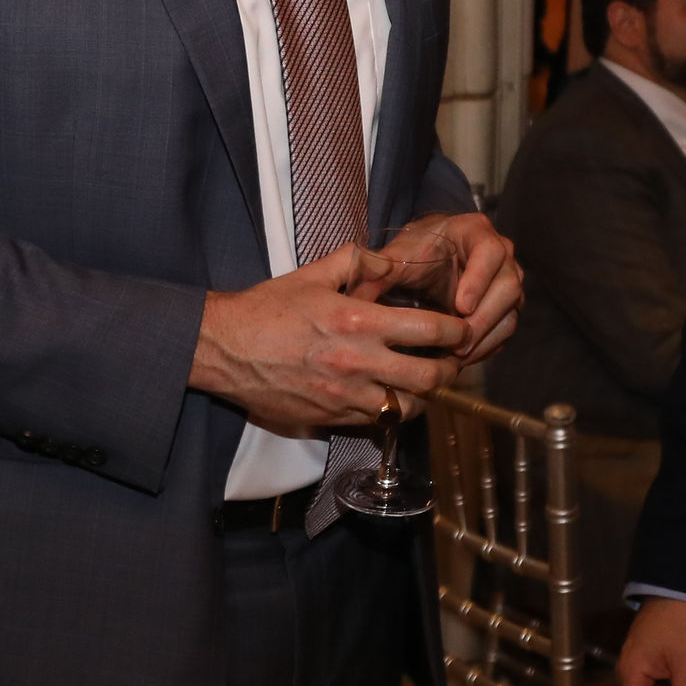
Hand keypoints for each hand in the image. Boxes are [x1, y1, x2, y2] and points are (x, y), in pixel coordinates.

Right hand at [190, 245, 468, 438]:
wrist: (224, 349)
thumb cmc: (266, 309)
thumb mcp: (312, 274)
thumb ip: (358, 262)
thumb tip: (391, 265)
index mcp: (357, 322)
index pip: (429, 332)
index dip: (456, 332)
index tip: (462, 330)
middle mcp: (357, 363)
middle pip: (429, 378)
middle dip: (450, 370)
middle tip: (452, 361)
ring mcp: (344, 396)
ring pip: (407, 408)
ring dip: (423, 397)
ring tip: (425, 384)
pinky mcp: (330, 418)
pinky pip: (375, 422)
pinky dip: (390, 412)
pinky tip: (389, 397)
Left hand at [374, 210, 521, 363]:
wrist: (432, 256)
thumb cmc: (416, 251)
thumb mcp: (400, 254)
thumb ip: (380, 269)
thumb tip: (357, 295)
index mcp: (476, 233)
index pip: (489, 252)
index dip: (478, 279)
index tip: (459, 306)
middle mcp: (501, 255)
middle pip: (508, 287)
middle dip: (483, 319)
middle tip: (458, 343)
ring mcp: (507, 282)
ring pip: (510, 312)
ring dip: (485, 337)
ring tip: (457, 357)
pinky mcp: (506, 307)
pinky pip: (505, 330)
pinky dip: (486, 347)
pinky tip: (462, 359)